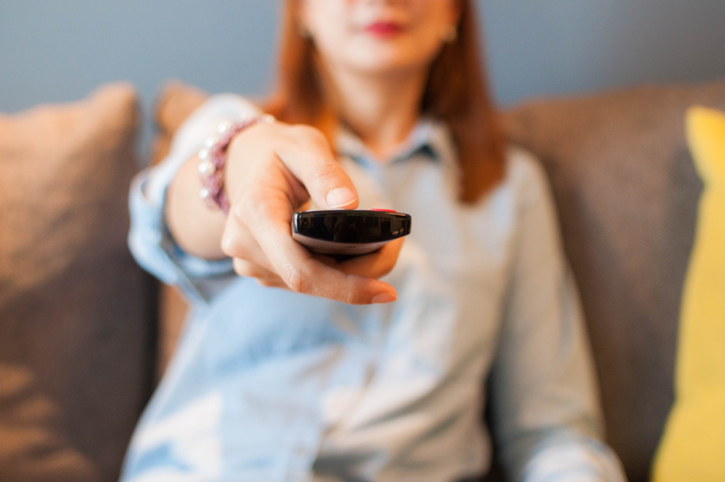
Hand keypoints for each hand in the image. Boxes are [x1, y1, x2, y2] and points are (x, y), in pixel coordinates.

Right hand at [220, 120, 401, 303]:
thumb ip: (325, 174)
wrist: (246, 163)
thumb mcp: (304, 146)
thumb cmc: (280, 152)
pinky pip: (309, 279)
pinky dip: (338, 268)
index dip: (344, 286)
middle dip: (362, 272)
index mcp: (254, 215)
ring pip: (315, 284)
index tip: (387, 291)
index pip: (300, 269)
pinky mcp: (265, 271)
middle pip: (314, 280)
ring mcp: (253, 264)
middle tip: (396, 243)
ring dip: (353, 271)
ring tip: (384, 241)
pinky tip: (359, 248)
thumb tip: (348, 205)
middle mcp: (246, 248)